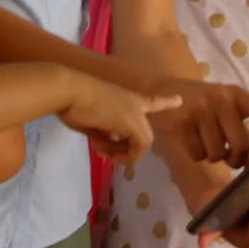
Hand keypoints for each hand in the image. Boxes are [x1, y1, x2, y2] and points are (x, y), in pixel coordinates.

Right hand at [57, 71, 181, 165]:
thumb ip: (106, 130)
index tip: (179, 100)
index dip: (165, 101)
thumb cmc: (73, 102)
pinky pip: (138, 148)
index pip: (150, 100)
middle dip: (127, 149)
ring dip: (122, 153)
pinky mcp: (131, 122)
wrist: (68, 91)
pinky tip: (103, 152)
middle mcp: (134, 103)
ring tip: (100, 151)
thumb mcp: (93, 120)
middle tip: (104, 152)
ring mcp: (135, 111)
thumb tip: (112, 141)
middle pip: (144, 134)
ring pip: (142, 142)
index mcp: (125, 98)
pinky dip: (124, 156)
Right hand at [149, 77, 248, 167]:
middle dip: (238, 160)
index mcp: (237, 95)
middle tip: (232, 157)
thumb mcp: (223, 106)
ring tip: (206, 141)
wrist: (158, 89)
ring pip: (218, 153)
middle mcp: (221, 99)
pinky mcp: (182, 122)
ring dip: (213, 156)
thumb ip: (240, 126)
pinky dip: (195, 154)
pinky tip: (190, 139)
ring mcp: (201, 110)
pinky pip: (198, 154)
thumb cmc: (200, 104)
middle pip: (242, 145)